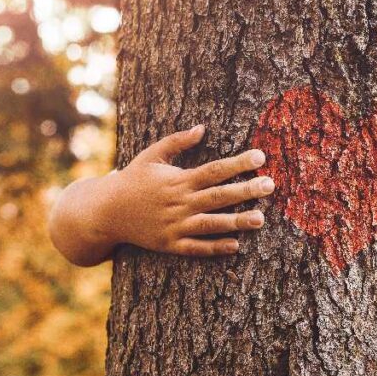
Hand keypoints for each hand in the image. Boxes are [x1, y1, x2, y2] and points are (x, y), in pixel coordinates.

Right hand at [48, 125, 274, 265]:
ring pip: (211, 224)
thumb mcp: (152, 155)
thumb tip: (202, 128)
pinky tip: (235, 245)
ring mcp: (174, 225)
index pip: (214, 170)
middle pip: (218, 196)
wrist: (106, 212)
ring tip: (261, 219)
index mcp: (178, 179)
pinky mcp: (170, 245)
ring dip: (236, 222)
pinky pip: (196, 248)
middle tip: (271, 186)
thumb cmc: (133, 179)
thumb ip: (177, 142)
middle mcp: (179, 202)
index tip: (261, 157)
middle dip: (246, 191)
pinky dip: (215, 247)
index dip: (238, 163)